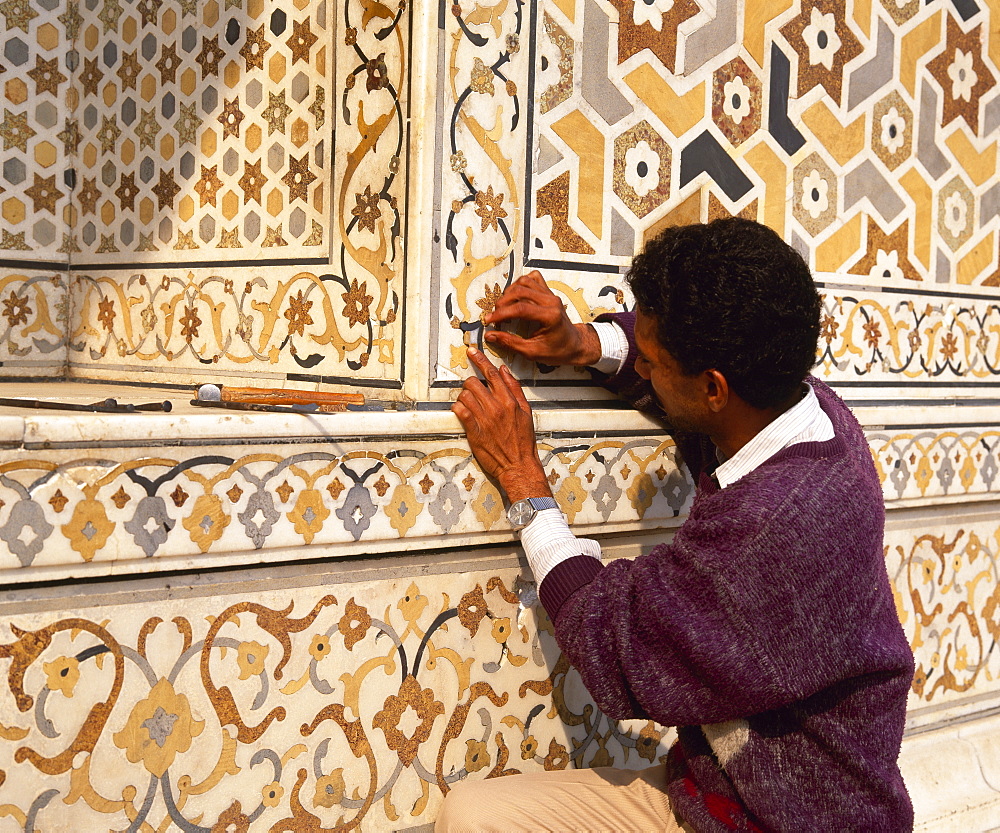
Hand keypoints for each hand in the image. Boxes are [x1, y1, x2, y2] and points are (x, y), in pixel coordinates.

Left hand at [452, 346, 551, 502]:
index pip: (491, 373)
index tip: (471, 352)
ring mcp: (483, 419)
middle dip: (470, 383)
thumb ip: (515, 389)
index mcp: (509, 400)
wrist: (518, 465)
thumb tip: (504, 371)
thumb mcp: (526, 411)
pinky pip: (460, 411)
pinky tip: (462, 411)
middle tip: (472, 390)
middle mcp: (495, 407)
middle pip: (474, 382)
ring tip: (469, 404)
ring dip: (464, 396)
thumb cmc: (522, 441)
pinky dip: (458, 408)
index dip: (480, 359)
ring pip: (465, 395)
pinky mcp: (473, 431)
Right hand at [484, 271, 600, 366]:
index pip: (521, 308)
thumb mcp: (533, 352)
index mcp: (550, 316)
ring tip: (504, 307)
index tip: (490, 320)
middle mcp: (551, 301)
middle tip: (495, 316)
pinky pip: (532, 279)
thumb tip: (491, 335)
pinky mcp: (548, 292)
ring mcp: (550, 295)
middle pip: (520, 291)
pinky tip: (516, 296)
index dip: (501, 314)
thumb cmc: (558, 350)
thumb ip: (510, 343)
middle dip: (502, 303)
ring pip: (525, 282)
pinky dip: (521, 284)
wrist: (574, 345)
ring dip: (510, 293)